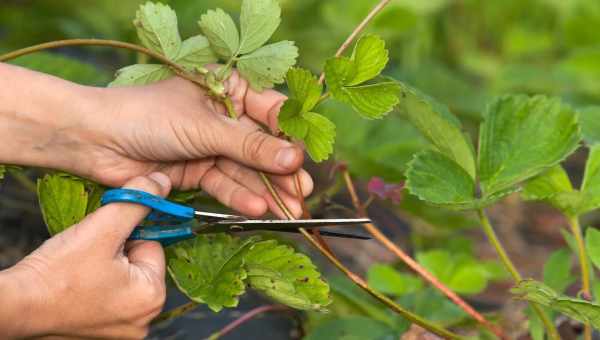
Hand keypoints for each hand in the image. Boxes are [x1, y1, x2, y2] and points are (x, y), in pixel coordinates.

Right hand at [0, 173, 170, 338]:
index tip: (102, 241)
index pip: (153, 245)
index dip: (126, 235)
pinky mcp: (103, 329)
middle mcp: (144, 318)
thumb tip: (162, 182)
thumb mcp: (103, 228)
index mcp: (152, 297)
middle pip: (139, 262)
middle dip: (117, 250)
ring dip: (105, 265)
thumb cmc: (57, 273)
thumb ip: (136, 201)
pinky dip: (95, 283)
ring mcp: (124, 328)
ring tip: (80, 269)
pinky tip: (76, 283)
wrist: (17, 306)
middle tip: (88, 255)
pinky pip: (109, 292)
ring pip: (123, 276)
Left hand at [78, 72, 310, 217]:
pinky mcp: (197, 171)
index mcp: (228, 89)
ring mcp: (210, 146)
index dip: (289, 136)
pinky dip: (239, 196)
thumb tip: (294, 159)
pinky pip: (224, 184)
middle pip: (261, 146)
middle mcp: (223, 117)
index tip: (306, 158)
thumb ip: (250, 146)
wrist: (96, 141)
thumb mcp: (206, 128)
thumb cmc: (149, 116)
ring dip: (265, 190)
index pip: (270, 111)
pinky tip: (257, 208)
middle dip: (281, 171)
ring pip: (245, 169)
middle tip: (302, 193)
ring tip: (288, 209)